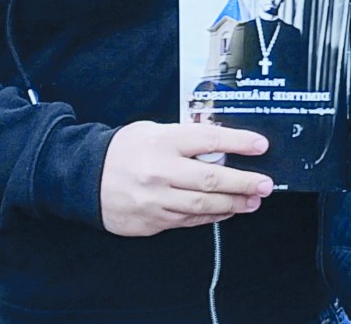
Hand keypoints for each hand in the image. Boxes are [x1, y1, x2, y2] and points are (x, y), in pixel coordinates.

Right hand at [99, 121, 272, 235]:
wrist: (85, 177)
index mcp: (163, 141)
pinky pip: (188, 220)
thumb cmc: (124, 148)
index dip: (239, 142)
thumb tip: (221, 144)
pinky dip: (211, 216)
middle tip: (265, 184)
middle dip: (244, 182)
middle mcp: (160, 171)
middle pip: (211, 180)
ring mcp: (155, 200)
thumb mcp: (154, 130)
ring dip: (232, 204)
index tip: (260, 146)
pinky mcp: (151, 221)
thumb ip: (185, 137)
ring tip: (252, 201)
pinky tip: (226, 211)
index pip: (209, 139)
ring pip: (203, 205)